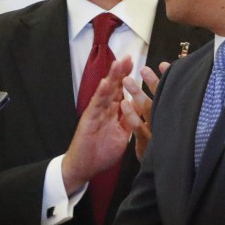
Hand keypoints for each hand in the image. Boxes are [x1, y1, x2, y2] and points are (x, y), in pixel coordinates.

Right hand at [62, 56, 135, 193]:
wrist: (84, 167)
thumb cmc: (101, 153)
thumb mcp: (122, 136)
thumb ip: (129, 122)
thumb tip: (140, 110)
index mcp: (113, 113)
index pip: (121, 92)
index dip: (128, 79)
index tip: (138, 65)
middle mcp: (104, 109)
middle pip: (114, 87)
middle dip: (121, 72)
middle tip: (128, 57)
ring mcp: (96, 112)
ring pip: (105, 91)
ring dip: (112, 77)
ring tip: (118, 63)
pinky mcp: (89, 119)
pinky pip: (96, 104)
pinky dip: (101, 93)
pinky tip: (105, 83)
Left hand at [121, 61, 167, 160]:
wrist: (159, 173)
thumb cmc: (164, 152)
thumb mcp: (165, 131)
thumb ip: (167, 112)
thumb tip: (168, 94)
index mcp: (167, 118)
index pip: (166, 95)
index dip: (164, 80)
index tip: (163, 65)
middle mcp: (165, 124)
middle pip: (160, 99)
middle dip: (154, 83)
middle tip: (145, 69)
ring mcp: (157, 133)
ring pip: (148, 110)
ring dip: (138, 94)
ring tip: (128, 80)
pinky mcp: (148, 144)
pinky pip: (139, 128)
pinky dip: (132, 115)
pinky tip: (124, 104)